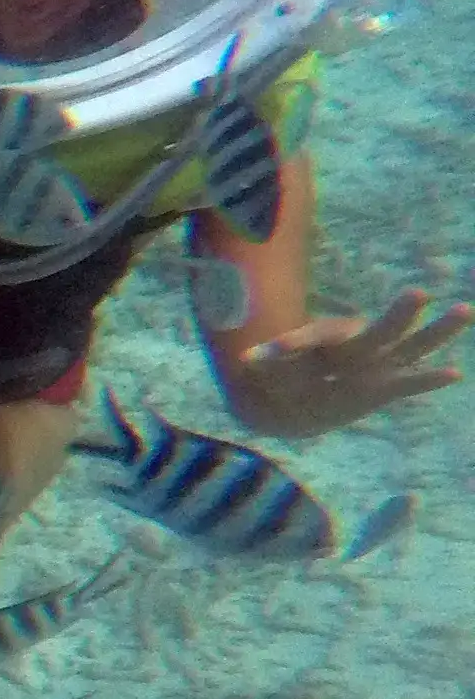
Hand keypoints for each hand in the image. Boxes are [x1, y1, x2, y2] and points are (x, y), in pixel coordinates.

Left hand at [220, 290, 472, 435]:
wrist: (294, 405)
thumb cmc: (282, 381)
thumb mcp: (269, 376)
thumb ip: (267, 365)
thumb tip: (245, 358)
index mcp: (324, 340)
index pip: (315, 337)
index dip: (295, 343)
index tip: (280, 351)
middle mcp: (356, 348)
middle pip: (380, 331)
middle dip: (398, 315)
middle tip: (418, 292)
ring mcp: (376, 366)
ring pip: (411, 347)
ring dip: (437, 332)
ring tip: (465, 309)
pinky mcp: (385, 388)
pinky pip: (410, 382)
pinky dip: (429, 380)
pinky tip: (453, 374)